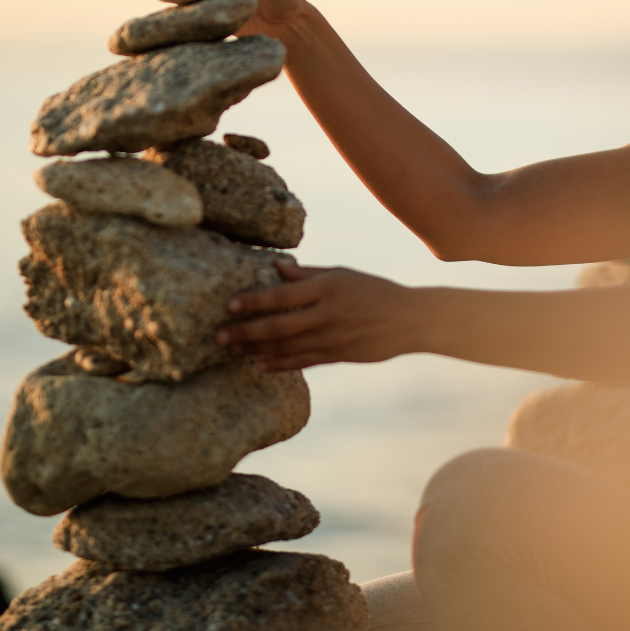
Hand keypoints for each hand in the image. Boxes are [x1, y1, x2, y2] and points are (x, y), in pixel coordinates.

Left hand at [216, 260, 424, 370]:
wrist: (409, 319)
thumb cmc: (374, 290)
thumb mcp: (343, 274)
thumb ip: (309, 274)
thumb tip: (277, 266)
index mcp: (327, 288)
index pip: (282, 294)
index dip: (254, 301)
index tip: (230, 306)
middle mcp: (327, 314)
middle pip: (278, 326)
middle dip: (245, 332)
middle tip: (220, 337)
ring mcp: (332, 337)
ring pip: (286, 347)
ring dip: (256, 349)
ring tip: (234, 350)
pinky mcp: (338, 355)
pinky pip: (302, 361)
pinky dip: (279, 364)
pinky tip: (260, 364)